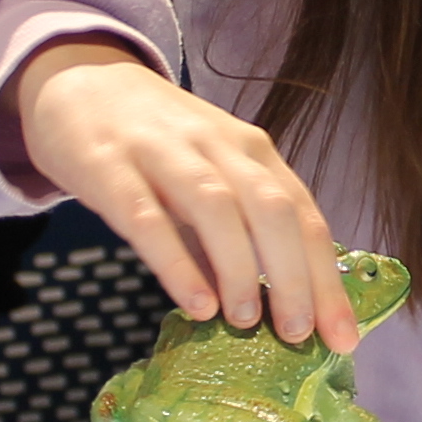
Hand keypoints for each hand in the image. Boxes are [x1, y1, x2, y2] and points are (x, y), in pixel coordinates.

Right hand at [8, 40, 358, 347]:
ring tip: (247, 322)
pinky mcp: (111, 167)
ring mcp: (164, 153)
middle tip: (299, 335)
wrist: (79, 82)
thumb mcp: (210, 175)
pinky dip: (177, 263)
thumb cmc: (156, 143)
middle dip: (295, 277)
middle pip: (272, 210)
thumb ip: (240, 232)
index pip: (303, 215)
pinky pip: (149, 218)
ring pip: (217, 208)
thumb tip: (274, 310)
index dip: (328, 279)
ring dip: (239, 269)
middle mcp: (217, 146)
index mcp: (251, 151)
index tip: (343, 338)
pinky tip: (196, 304)